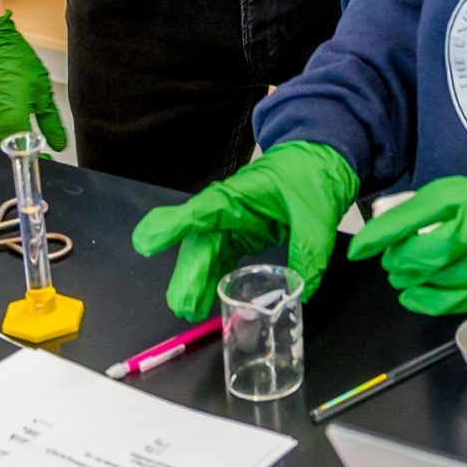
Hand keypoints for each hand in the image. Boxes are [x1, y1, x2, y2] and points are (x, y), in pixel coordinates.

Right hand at [0, 12, 65, 151]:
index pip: (26, 156)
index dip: (38, 160)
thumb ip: (50, 122)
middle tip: (26, 143)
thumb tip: (59, 143)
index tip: (44, 159)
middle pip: (2, 155)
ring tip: (6, 127)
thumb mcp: (40, 90)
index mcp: (10, 125)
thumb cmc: (8, 57)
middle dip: (16, 153)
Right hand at [130, 141, 363, 321]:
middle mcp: (228, 208)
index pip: (200, 211)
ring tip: (191, 310)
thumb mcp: (318, 212)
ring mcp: (234, 222)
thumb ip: (310, 250)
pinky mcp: (244, 233)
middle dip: (188, 275)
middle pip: (199, 242)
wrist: (321, 156)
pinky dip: (213, 278)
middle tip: (183, 305)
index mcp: (240, 194)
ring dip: (197, 282)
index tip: (145, 243)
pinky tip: (207, 299)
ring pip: (206, 254)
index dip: (172, 227)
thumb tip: (302, 289)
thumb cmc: (312, 172)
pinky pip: (222, 258)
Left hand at [348, 150, 466, 315]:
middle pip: (416, 257)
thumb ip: (442, 205)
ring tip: (404, 277)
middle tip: (390, 260)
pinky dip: (429, 302)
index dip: (375, 237)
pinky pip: (455, 303)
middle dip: (395, 263)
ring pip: (432, 284)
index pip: (406, 220)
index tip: (360, 247)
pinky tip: (417, 297)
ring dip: (409, 284)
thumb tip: (401, 220)